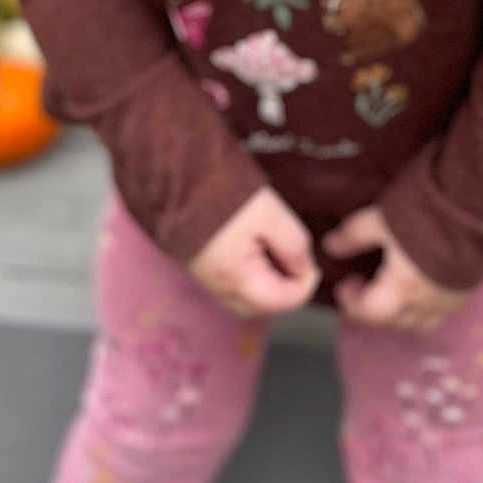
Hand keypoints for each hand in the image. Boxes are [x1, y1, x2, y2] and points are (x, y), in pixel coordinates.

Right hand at [188, 187, 319, 317]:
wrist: (172, 176)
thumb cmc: (222, 194)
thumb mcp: (270, 214)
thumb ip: (294, 245)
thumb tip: (304, 268)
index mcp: (238, 281)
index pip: (285, 301)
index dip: (306, 281)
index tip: (310, 256)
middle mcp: (219, 288)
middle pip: (264, 306)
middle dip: (286, 287)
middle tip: (294, 256)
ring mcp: (205, 278)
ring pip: (246, 297)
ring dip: (267, 281)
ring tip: (273, 248)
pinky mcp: (197, 265)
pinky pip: (230, 283)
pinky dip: (249, 274)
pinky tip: (252, 246)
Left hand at [324, 207, 467, 332]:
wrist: (478, 206)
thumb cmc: (423, 214)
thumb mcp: (380, 220)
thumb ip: (353, 236)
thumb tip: (330, 247)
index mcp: (401, 290)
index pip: (369, 312)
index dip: (352, 302)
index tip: (344, 286)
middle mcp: (427, 303)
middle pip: (395, 322)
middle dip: (374, 310)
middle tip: (363, 285)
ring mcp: (450, 299)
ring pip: (421, 322)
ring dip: (401, 313)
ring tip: (391, 289)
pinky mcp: (467, 289)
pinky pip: (441, 311)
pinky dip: (424, 306)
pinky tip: (421, 283)